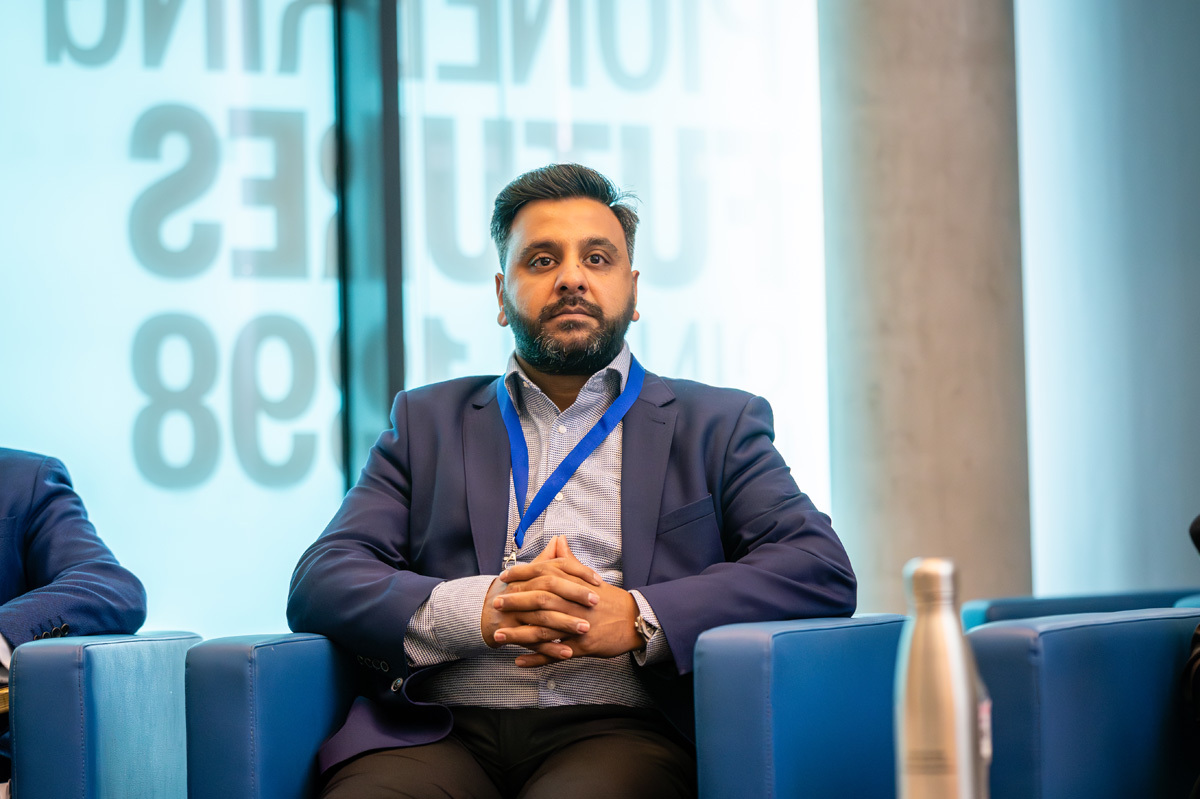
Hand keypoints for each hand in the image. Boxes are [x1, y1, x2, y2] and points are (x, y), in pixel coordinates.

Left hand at [500, 537, 643, 667]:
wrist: (634, 620)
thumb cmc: (609, 599)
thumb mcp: (589, 579)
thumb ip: (569, 561)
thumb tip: (558, 540)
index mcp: (575, 585)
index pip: (544, 574)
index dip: (522, 575)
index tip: (504, 577)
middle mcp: (575, 603)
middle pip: (540, 600)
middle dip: (516, 603)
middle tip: (496, 604)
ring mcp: (578, 625)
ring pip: (543, 629)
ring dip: (519, 634)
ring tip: (498, 636)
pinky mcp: (582, 645)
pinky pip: (555, 653)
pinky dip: (536, 658)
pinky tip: (518, 661)